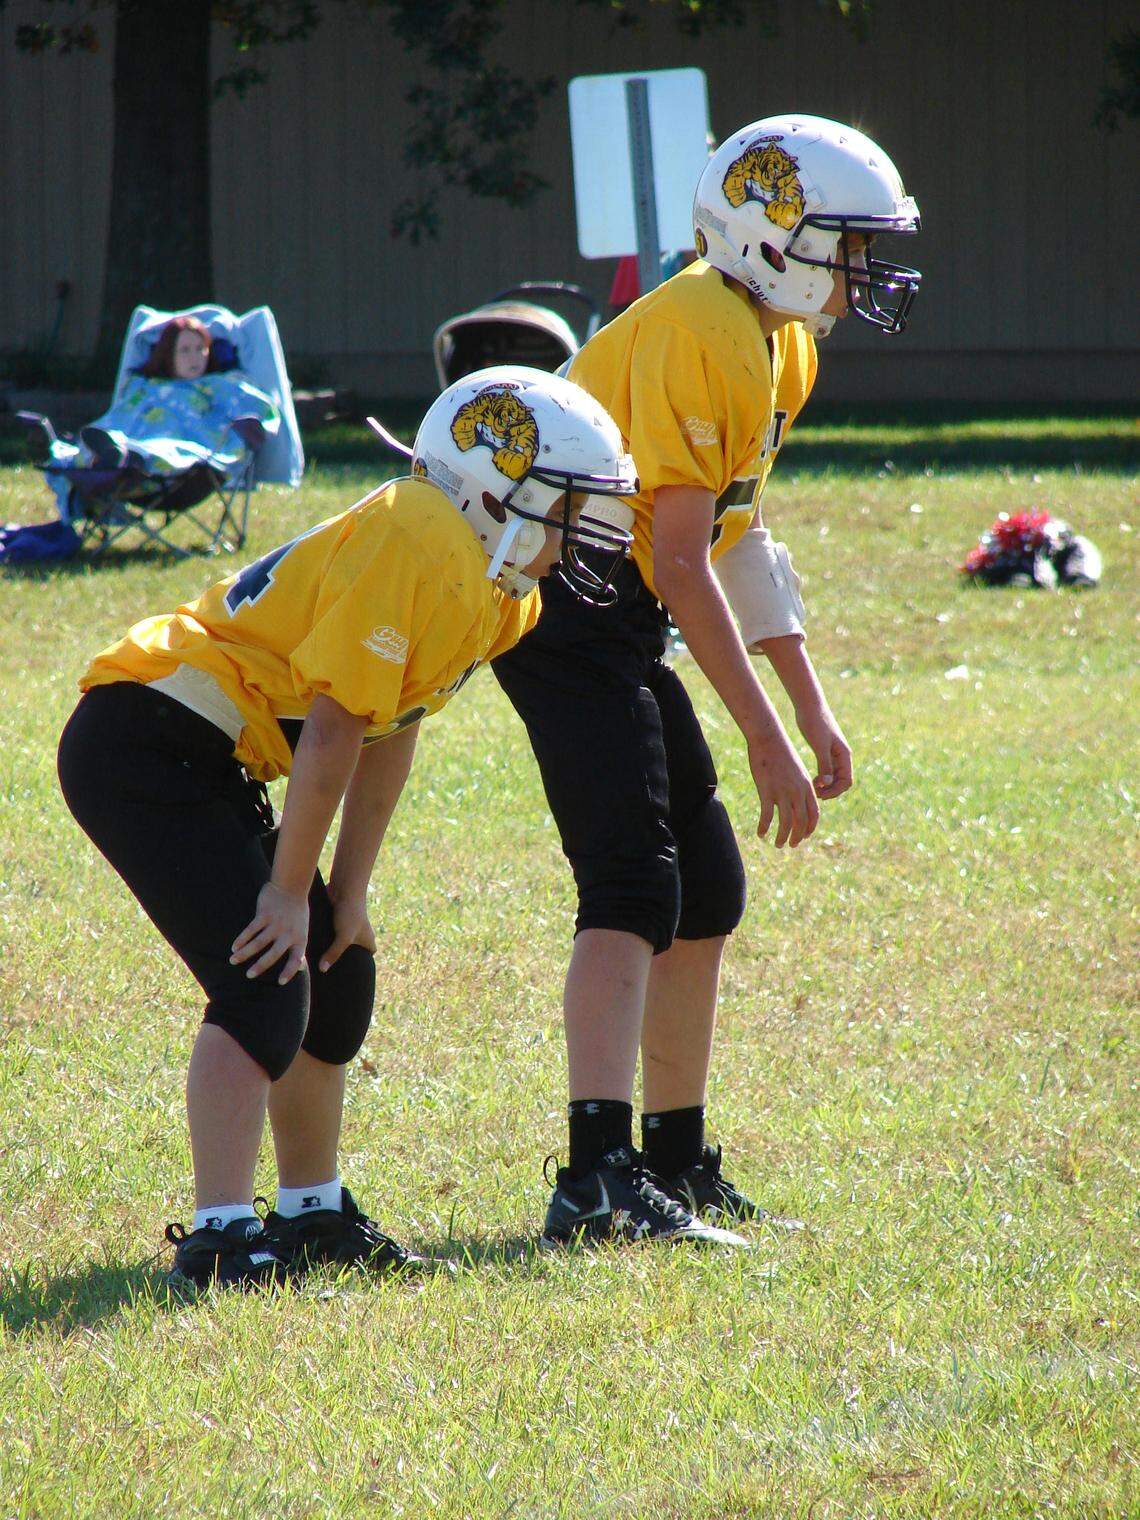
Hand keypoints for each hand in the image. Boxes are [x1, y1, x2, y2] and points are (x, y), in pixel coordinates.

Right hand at [231, 882, 309, 984]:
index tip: (280, 982)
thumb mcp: (303, 930)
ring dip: (245, 953)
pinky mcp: (264, 914)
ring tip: (233, 961)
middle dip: (261, 966)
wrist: (292, 886)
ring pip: (258, 942)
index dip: (290, 971)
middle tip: (249, 975)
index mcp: (300, 938)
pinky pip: (251, 929)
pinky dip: (242, 939)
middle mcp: (288, 932)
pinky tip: (234, 947)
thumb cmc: (297, 911)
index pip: (296, 959)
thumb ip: (299, 947)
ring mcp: (276, 923)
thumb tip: (300, 967)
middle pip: (273, 953)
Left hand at [318, 892, 376, 972]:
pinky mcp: (338, 921)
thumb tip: (323, 969)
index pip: (370, 954)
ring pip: (342, 942)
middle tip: (335, 970)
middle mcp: (360, 933)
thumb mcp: (343, 937)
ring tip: (324, 960)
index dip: (364, 963)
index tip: (353, 972)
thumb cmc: (350, 913)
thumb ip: (334, 953)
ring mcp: (349, 927)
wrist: (344, 888)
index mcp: (368, 939)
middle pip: (355, 950)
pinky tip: (317, 945)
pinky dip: (328, 938)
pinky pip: (333, 934)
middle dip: (347, 958)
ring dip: (335, 948)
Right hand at [747, 731, 819, 847]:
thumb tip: (797, 804)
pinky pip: (767, 816)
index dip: (810, 828)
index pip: (814, 814)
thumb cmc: (781, 754)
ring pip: (785, 823)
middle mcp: (797, 791)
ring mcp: (782, 792)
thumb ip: (799, 788)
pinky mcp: (766, 791)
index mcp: (807, 786)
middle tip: (790, 845)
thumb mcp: (796, 771)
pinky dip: (764, 827)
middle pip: (801, 822)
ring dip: (782, 837)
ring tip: (777, 844)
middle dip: (797, 837)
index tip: (804, 836)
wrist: (769, 739)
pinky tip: (760, 833)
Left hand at [795, 704, 853, 800]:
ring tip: (812, 789)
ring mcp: (833, 754)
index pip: (847, 781)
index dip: (836, 791)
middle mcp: (841, 756)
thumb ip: (825, 765)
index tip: (821, 794)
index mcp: (844, 755)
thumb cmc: (815, 723)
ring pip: (833, 777)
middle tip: (815, 794)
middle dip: (830, 791)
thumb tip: (827, 785)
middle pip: (841, 781)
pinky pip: (826, 770)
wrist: (808, 706)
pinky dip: (821, 778)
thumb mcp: (820, 746)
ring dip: (825, 786)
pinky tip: (810, 780)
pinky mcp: (824, 751)